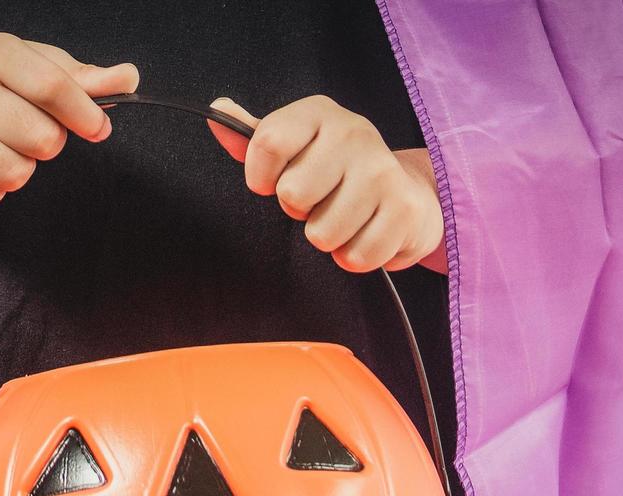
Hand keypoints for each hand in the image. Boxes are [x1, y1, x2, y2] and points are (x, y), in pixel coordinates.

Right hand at [0, 33, 139, 208]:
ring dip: (20, 170)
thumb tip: (127, 77)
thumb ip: (84, 79)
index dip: (85, 114)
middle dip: (49, 144)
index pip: (53, 87)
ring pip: (14, 174)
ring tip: (3, 148)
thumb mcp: (36, 68)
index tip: (99, 128)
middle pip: (41, 138)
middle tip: (32, 133)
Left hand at [207, 96, 444, 273]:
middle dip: (299, 212)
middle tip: (319, 203)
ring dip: (327, 240)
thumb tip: (216, 112)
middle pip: (293, 193)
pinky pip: (356, 256)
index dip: (261, 177)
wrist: (406, 193)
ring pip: (323, 233)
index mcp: (318, 114)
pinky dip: (355, 257)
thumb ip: (252, 138)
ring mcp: (382, 169)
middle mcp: (354, 132)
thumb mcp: (293, 149)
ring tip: (342, 221)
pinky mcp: (404, 208)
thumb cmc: (335, 173)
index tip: (270, 185)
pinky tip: (364, 234)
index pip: (268, 142)